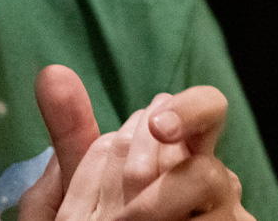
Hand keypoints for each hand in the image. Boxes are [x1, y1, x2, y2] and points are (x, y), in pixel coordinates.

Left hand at [20, 66, 251, 219]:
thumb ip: (69, 138)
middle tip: (129, 184)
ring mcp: (226, 218)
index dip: (188, 108)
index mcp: (176, 157)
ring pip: (215, 184)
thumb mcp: (71, 199)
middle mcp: (210, 183)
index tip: (154, 124)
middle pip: (218, 144)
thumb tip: (52, 72)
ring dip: (160, 202)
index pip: (201, 110)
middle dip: (176, 150)